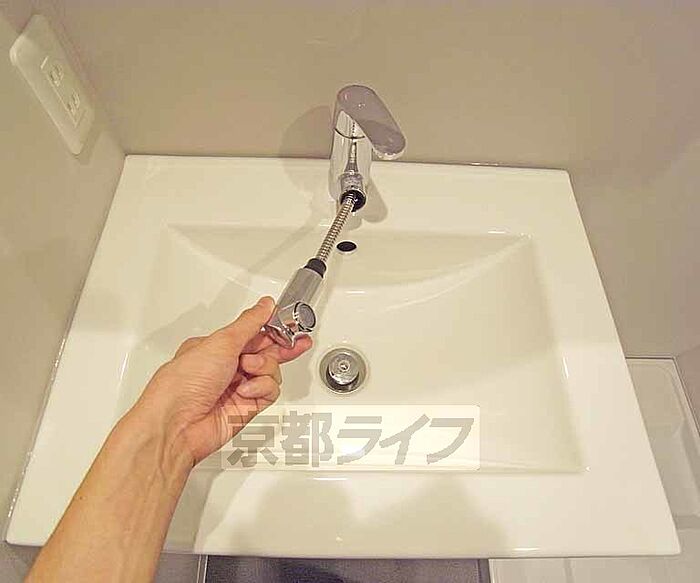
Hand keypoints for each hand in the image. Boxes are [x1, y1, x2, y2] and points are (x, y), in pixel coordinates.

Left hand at [133, 296, 311, 465]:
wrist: (176, 425)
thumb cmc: (184, 382)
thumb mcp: (221, 342)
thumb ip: (249, 323)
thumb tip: (264, 305)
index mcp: (217, 347)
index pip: (253, 333)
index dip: (273, 329)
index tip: (290, 325)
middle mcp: (227, 367)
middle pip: (266, 352)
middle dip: (281, 348)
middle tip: (298, 344)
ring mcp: (237, 387)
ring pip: (271, 372)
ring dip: (264, 368)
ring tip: (249, 370)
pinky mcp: (246, 407)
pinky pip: (269, 391)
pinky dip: (262, 388)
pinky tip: (247, 390)